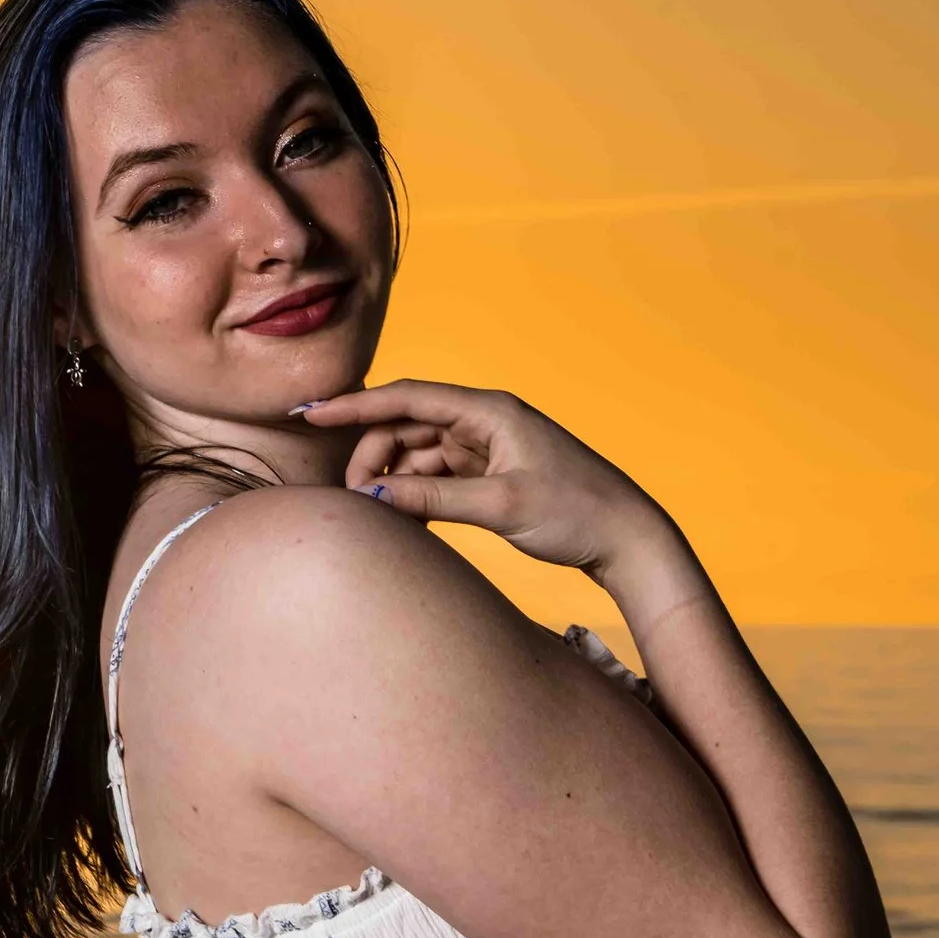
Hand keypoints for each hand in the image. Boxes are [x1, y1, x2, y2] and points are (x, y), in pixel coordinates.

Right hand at [295, 379, 672, 582]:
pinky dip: (415, 494)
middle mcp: (484, 422)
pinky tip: (406, 519)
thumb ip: (432, 499)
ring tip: (381, 514)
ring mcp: (487, 449)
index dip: (355, 406)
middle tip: (356, 498)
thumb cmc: (577, 513)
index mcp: (490, 411)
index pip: (407, 398)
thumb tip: (371, 496)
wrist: (627, 539)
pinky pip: (436, 477)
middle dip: (373, 457)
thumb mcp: (500, 507)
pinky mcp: (490, 475)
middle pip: (405, 426)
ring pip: (417, 455)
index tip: (310, 413)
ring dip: (393, 480)